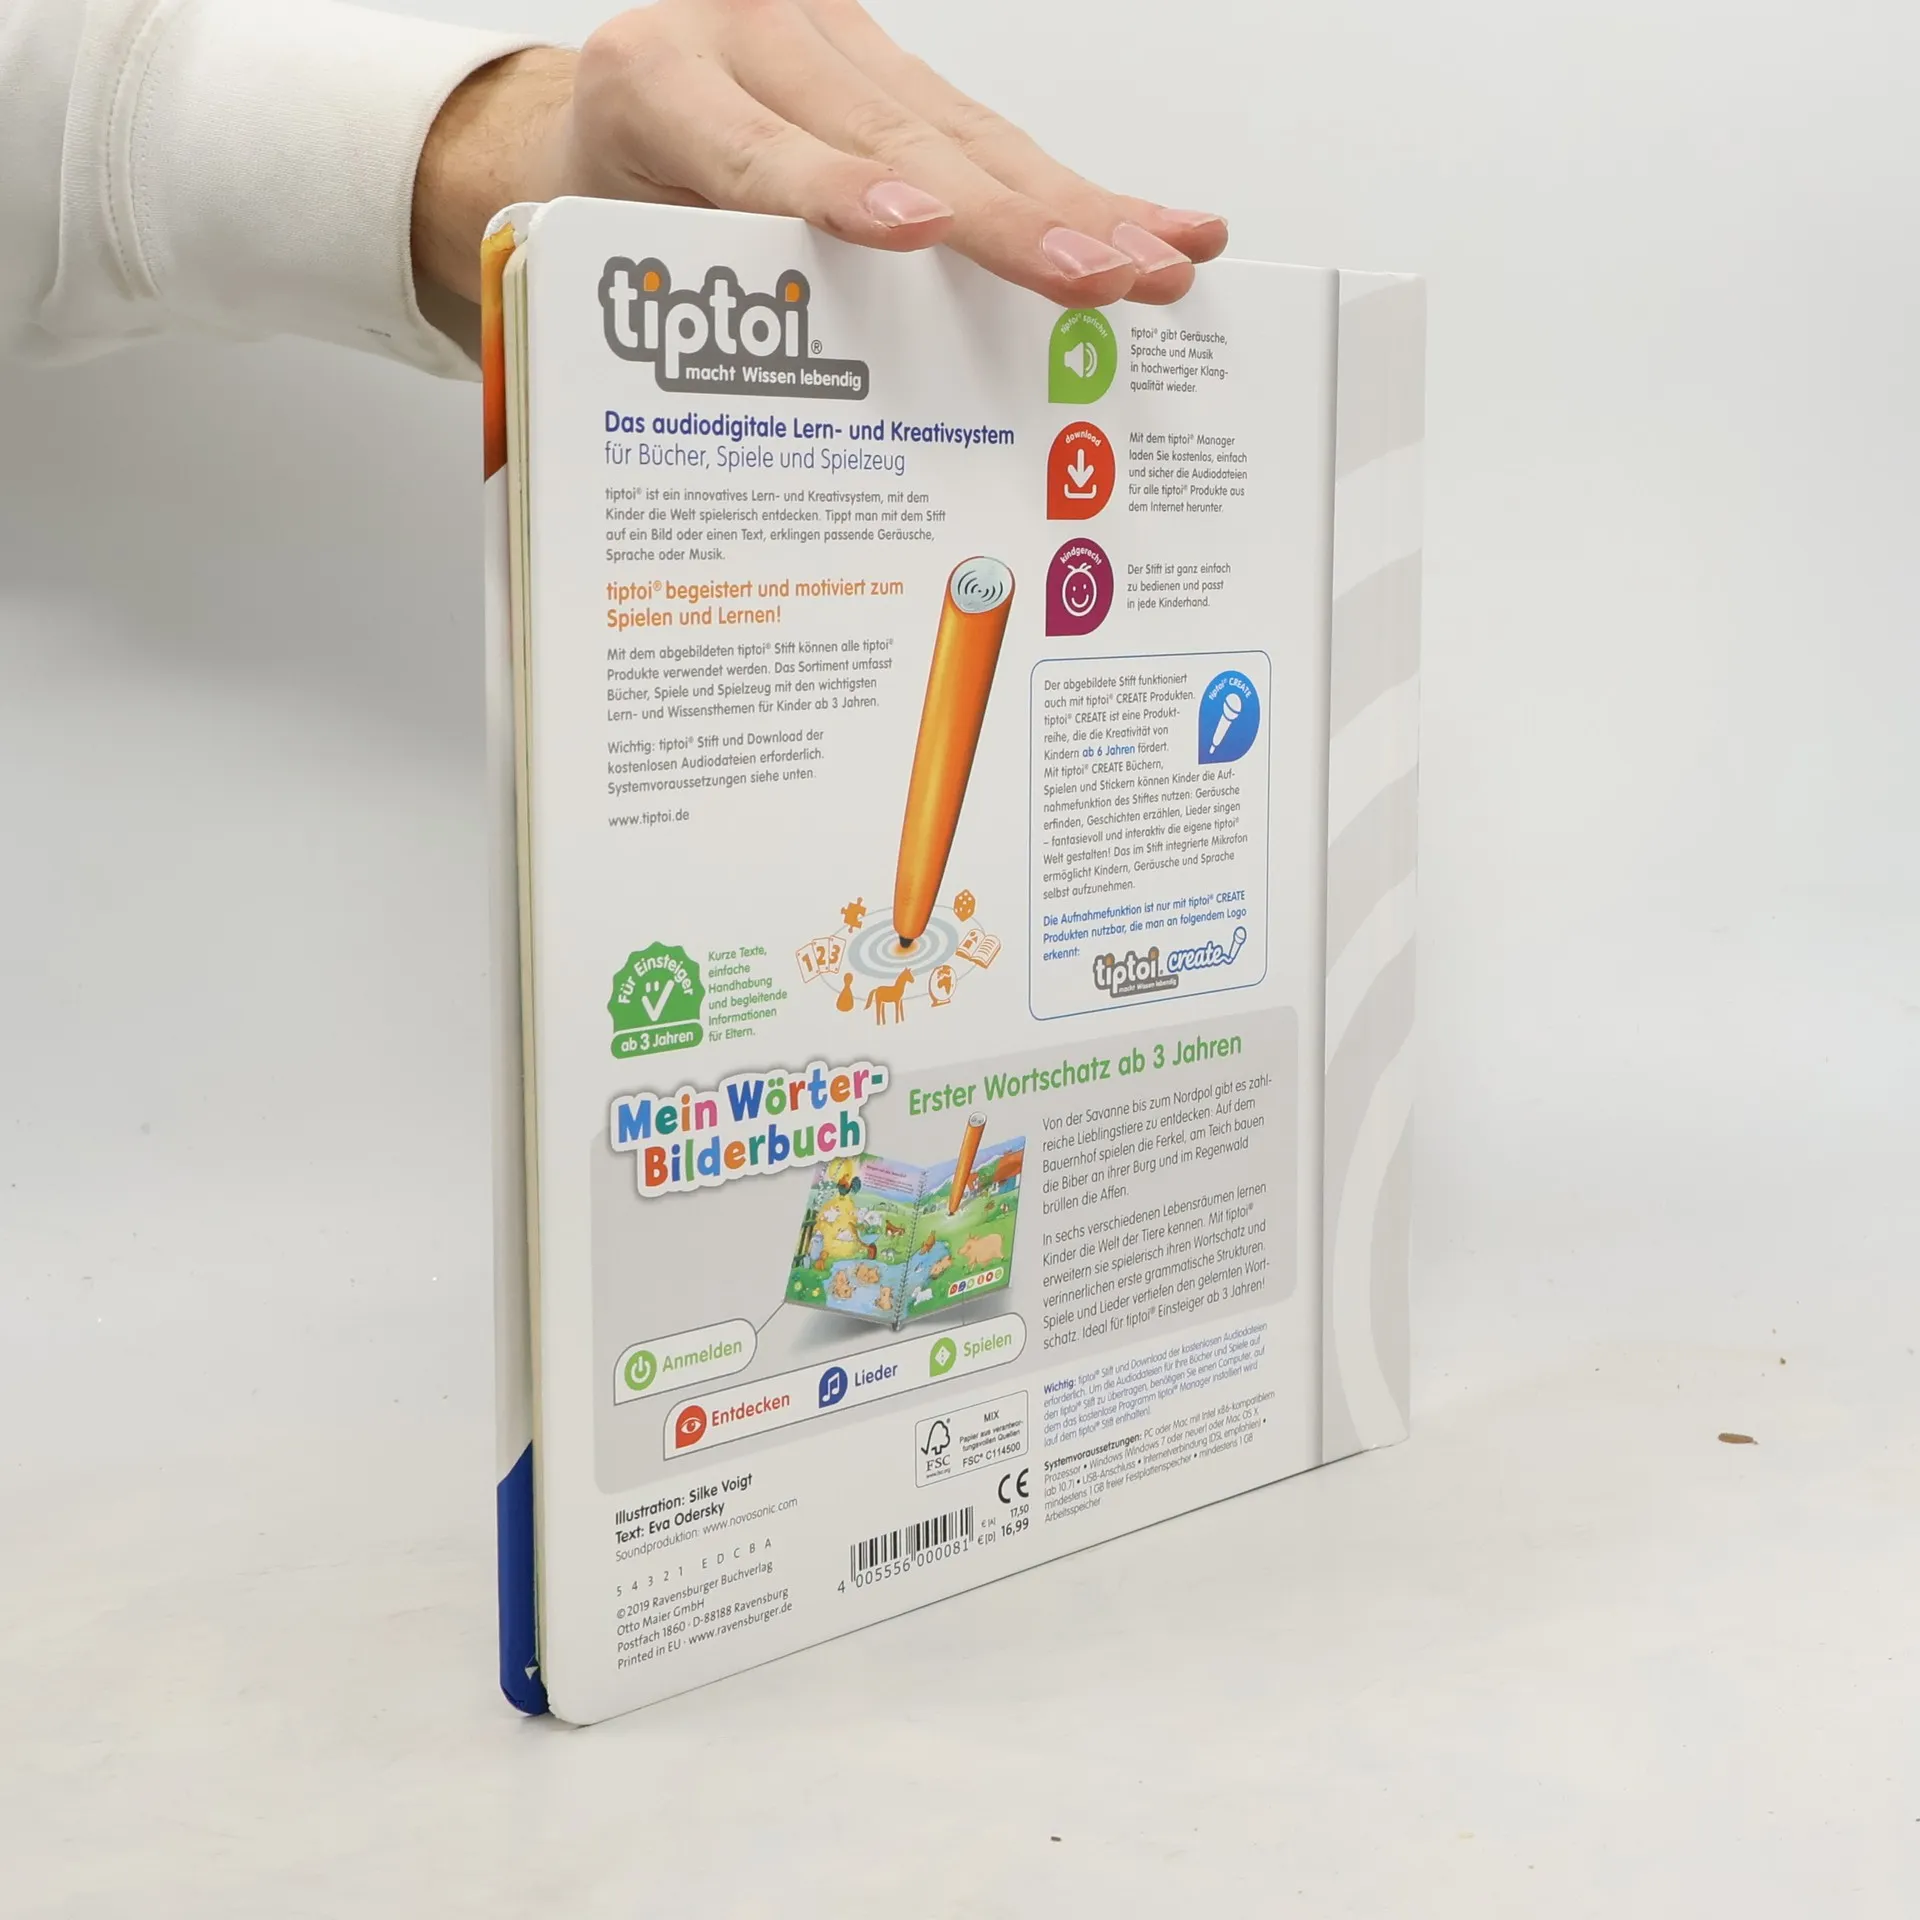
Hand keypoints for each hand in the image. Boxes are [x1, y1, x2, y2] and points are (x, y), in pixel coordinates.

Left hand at [412, 0, 1225, 312]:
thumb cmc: (612, 212)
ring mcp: (828, 37)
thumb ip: (714, 294)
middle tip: (1102, 278)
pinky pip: (982, 130)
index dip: (843, 192)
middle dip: (1013, 219)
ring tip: (1159, 263)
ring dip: (1074, 207)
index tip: (916, 232)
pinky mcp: (882, 60)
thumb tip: (832, 400)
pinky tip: (1154, 216)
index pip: (757, 148)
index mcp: (653, 82)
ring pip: (965, 132)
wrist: (594, 131)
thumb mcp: (621, 260)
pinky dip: (1069, 187)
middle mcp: (748, 33)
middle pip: (898, 139)